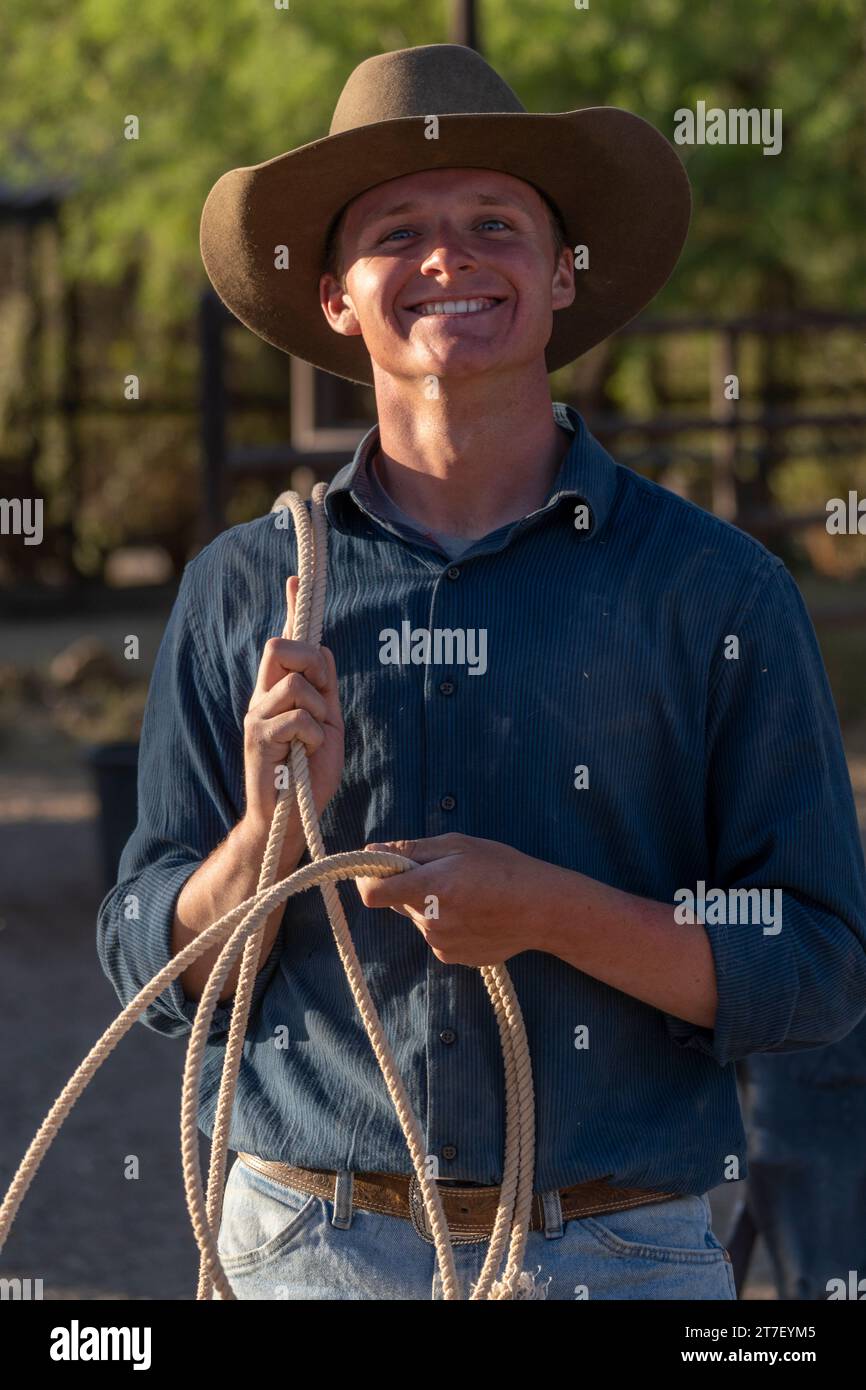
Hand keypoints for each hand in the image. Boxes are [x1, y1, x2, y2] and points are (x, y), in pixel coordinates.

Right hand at [242, 575, 344, 843]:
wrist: (287, 819)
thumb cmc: (307, 774)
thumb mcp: (325, 724)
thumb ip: (323, 689)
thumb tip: (320, 649)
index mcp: (278, 690)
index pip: (285, 640)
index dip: (293, 607)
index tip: (298, 577)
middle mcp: (261, 695)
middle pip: (282, 645)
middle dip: (312, 662)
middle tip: (322, 698)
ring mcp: (256, 714)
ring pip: (296, 681)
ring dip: (319, 710)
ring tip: (314, 738)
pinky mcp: (258, 737)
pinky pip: (298, 716)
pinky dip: (314, 733)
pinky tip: (306, 753)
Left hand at [354, 833, 551, 964]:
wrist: (542, 909)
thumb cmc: (503, 868)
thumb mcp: (458, 845)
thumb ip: (411, 850)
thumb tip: (373, 849)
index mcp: (429, 888)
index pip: (372, 893)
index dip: (368, 879)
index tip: (379, 868)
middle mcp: (429, 921)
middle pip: (398, 902)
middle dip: (409, 886)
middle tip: (444, 874)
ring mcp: (440, 943)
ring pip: (417, 919)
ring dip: (429, 905)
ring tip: (467, 894)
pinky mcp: (452, 957)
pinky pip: (435, 935)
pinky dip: (445, 923)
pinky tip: (474, 913)